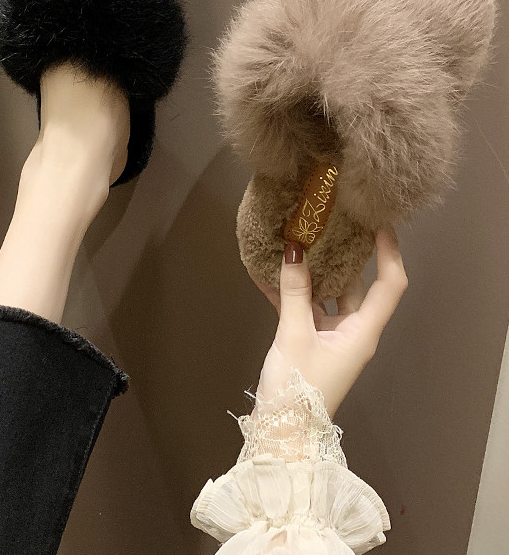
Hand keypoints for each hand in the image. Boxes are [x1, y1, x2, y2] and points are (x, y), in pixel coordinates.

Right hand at [254, 228, 407, 417]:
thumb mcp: (295, 335)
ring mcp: (332, 338)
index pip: (389, 285)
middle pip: (357, 285)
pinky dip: (292, 292)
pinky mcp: (311, 343)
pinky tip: (270, 274)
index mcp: (363, 332)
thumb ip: (295, 292)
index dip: (389, 253)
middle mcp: (353, 331)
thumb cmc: (300, 389)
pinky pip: (306, 309)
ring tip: (298, 241)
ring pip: (328, 295)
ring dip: (313, 272)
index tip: (379, 224)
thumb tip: (293, 249)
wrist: (284, 435)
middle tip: (330, 225)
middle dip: (344, 255)